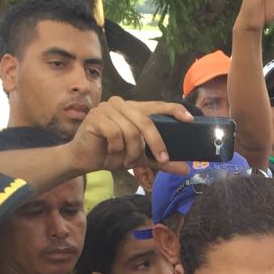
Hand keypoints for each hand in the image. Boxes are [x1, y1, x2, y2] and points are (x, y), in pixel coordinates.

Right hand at [67, 98, 193, 172]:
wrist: (83, 159)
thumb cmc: (112, 154)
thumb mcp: (141, 158)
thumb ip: (161, 162)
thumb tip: (185, 169)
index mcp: (135, 109)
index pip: (158, 105)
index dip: (174, 110)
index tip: (189, 120)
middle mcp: (122, 104)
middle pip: (146, 121)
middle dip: (156, 143)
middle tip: (162, 160)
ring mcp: (108, 108)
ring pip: (130, 131)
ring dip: (131, 152)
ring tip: (125, 161)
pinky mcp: (96, 116)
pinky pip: (114, 134)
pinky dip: (115, 149)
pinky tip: (110, 153)